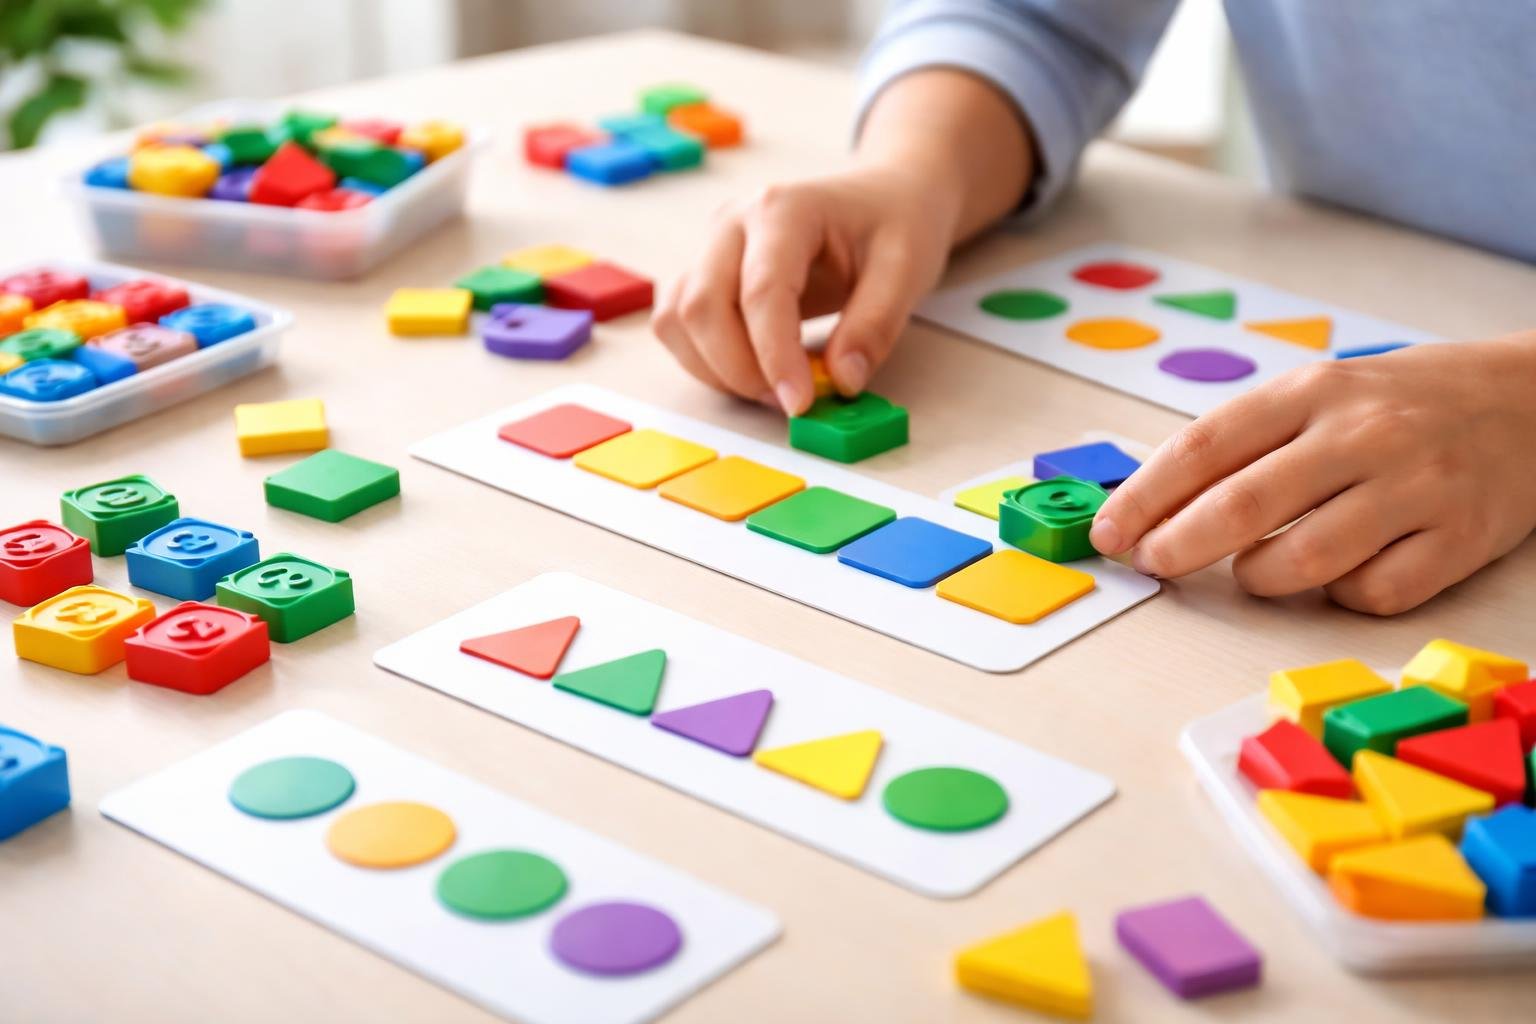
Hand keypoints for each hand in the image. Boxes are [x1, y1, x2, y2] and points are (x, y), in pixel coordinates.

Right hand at [652, 162, 957, 414]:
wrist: (880, 198)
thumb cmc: (892, 225)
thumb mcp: (906, 270)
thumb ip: (875, 325)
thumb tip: (841, 381)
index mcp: (784, 209)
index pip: (762, 291)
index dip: (775, 356)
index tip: (799, 404)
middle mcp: (733, 222)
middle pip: (702, 306)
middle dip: (740, 370)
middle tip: (791, 401)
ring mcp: (711, 246)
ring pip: (679, 319)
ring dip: (717, 370)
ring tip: (774, 387)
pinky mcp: (702, 272)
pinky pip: (678, 325)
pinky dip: (705, 361)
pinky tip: (751, 372)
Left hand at [1090, 334, 1535, 613]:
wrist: (1530, 400)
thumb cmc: (1398, 404)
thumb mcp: (1319, 395)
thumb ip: (1244, 443)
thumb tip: (1149, 507)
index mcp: (1313, 390)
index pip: (1205, 446)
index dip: (1144, 497)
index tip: (1107, 533)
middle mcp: (1364, 434)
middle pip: (1244, 506)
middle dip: (1179, 545)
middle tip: (1150, 565)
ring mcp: (1416, 488)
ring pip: (1305, 560)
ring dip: (1258, 578)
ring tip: (1253, 569)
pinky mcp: (1461, 540)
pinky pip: (1373, 593)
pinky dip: (1339, 594)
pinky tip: (1338, 573)